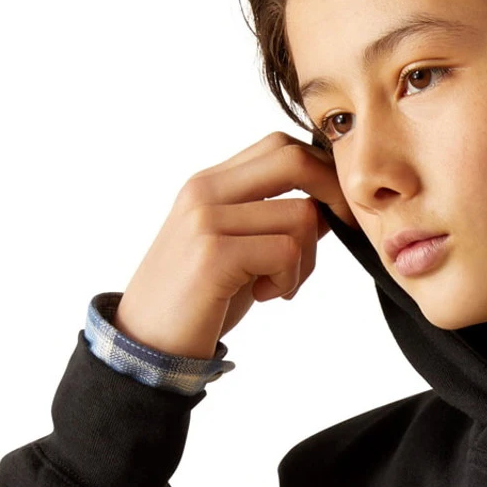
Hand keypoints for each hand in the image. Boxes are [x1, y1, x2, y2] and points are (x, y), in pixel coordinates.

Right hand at [113, 131, 355, 359]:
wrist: (149, 340)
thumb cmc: (200, 298)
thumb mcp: (239, 248)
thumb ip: (273, 222)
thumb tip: (329, 208)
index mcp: (212, 183)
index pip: (279, 146)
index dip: (322, 173)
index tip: (335, 214)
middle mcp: (207, 191)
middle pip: (294, 160)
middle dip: (334, 197)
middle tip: (337, 235)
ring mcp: (208, 219)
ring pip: (302, 215)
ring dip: (307, 260)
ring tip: (279, 284)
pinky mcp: (214, 254)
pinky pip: (287, 252)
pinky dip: (290, 280)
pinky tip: (264, 296)